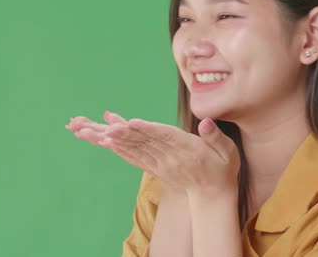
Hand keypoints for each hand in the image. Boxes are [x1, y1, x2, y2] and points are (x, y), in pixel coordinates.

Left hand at [65, 111, 240, 196]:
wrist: (213, 195)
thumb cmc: (223, 168)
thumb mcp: (227, 152)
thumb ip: (215, 136)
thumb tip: (206, 121)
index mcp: (188, 150)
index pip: (164, 137)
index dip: (146, 129)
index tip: (129, 122)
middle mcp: (169, 158)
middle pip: (142, 142)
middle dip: (119, 132)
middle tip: (98, 125)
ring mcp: (160, 164)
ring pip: (133, 148)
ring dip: (111, 139)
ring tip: (89, 129)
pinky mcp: (155, 168)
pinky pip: (134, 157)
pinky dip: (119, 148)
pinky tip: (104, 139)